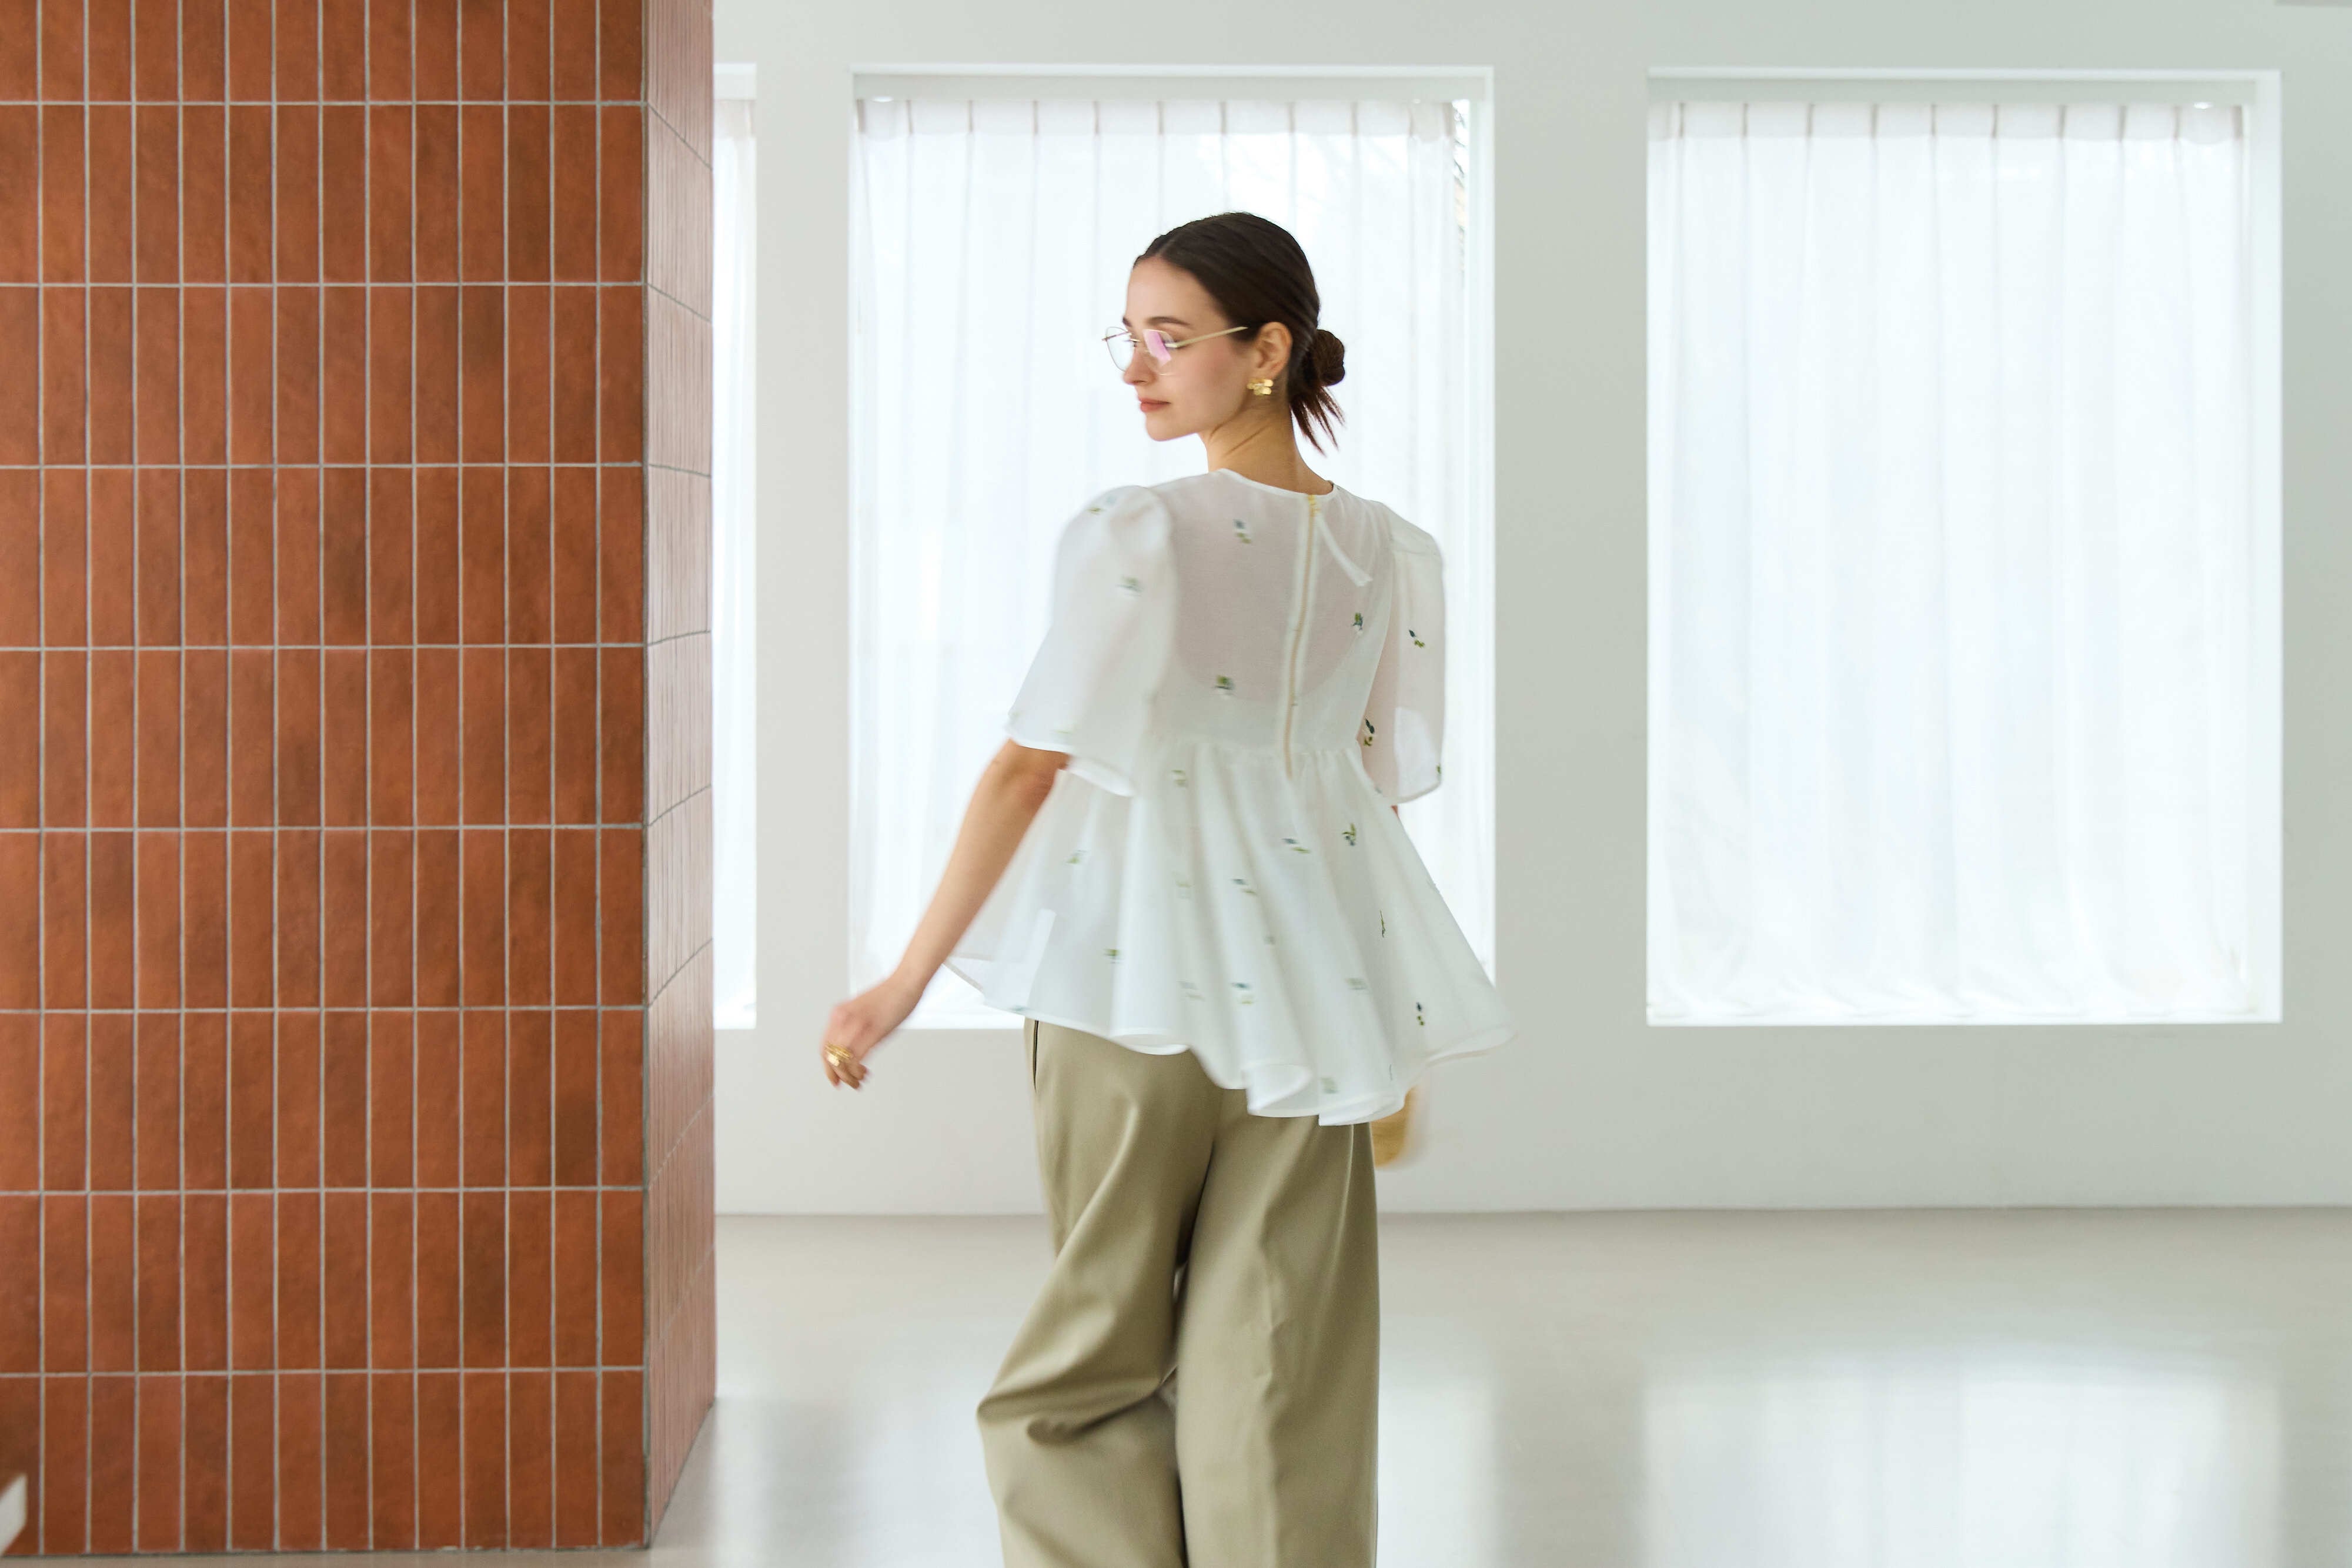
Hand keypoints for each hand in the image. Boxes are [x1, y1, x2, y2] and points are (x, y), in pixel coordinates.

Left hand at [820, 970, 924, 1088]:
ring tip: (859, 1079)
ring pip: (841, 1060)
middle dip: (837, 1075)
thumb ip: (854, 1028)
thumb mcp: (863, 1012)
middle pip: (830, 1056)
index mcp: (839, 1014)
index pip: (824, 1047)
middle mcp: (843, 1019)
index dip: (827, 1066)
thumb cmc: (890, 995)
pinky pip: (856, 1058)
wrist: (905, 982)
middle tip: (847, 1084)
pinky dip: (857, 1070)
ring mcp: (856, 1025)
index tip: (833, 1078)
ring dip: (849, 1075)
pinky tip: (865, 1072)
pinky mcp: (871, 1031)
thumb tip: (852, 1049)